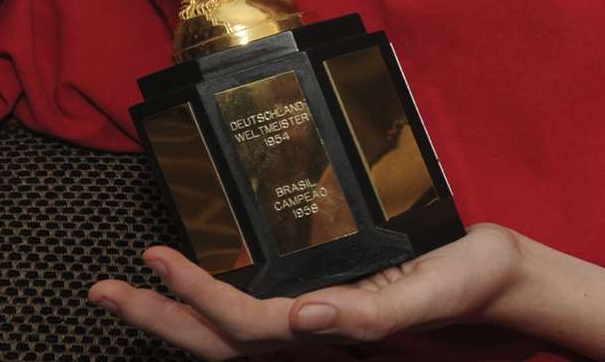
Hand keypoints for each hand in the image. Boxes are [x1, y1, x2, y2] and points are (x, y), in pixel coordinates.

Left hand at [89, 223, 529, 358]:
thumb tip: (302, 316)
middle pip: (218, 345)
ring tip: (129, 291)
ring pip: (230, 337)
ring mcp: (318, 328)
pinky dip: (218, 308)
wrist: (502, 280)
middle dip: (158, 320)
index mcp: (331, 331)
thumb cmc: (470, 280)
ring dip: (177, 317)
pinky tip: (201, 287)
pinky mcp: (329, 309)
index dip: (197, 297)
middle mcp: (314, 337)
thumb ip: (372, 309)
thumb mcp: (429, 290)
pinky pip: (257, 321)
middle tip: (102, 292)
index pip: (246, 326)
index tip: (155, 259)